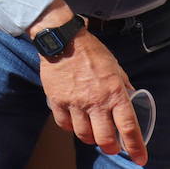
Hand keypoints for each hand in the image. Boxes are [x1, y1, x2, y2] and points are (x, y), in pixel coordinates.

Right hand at [39, 32, 144, 163]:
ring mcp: (75, 102)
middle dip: (110, 147)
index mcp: (115, 93)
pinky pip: (64, 124)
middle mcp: (96, 101)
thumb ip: (123, 86)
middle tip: (111, 145)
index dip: (135, 147)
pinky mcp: (57, 100)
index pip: (128, 128)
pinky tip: (74, 121)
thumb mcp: (115, 68)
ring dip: (90, 138)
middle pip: (105, 138)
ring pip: (84, 135)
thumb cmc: (91, 52)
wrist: (63, 40)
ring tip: (91, 132)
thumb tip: (131, 97)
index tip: (139, 158)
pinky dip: (70, 127)